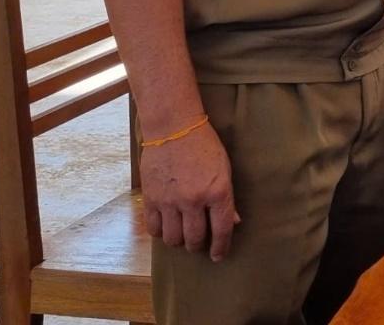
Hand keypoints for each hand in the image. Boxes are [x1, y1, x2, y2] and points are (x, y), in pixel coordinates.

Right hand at [140, 117, 239, 260]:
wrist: (174, 128)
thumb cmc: (205, 145)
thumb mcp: (225, 169)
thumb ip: (227, 197)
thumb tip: (233, 221)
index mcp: (217, 191)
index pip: (222, 230)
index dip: (221, 247)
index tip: (218, 256)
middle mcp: (194, 200)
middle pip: (195, 239)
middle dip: (199, 245)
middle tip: (199, 242)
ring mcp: (170, 201)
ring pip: (173, 239)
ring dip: (179, 241)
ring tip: (182, 234)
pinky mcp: (151, 199)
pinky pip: (154, 229)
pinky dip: (161, 232)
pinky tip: (166, 226)